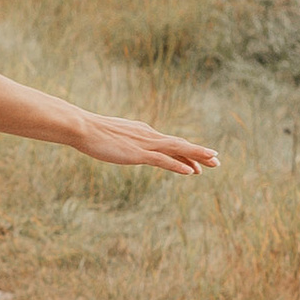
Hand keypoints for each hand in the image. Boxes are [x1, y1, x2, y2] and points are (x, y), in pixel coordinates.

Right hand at [71, 108, 218, 172]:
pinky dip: (177, 165)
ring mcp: (144, 144)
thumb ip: (122, 142)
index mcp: (143, 133)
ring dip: (196, 156)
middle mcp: (148, 136)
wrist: (81, 127)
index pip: (170, 144)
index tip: (200, 162)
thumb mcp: (112, 138)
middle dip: (199, 153)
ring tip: (213, 162)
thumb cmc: (91, 133)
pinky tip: (190, 171)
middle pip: (179, 145)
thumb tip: (123, 146)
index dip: (187, 153)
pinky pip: (162, 160)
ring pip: (177, 149)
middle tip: (217, 161)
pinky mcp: (137, 153)